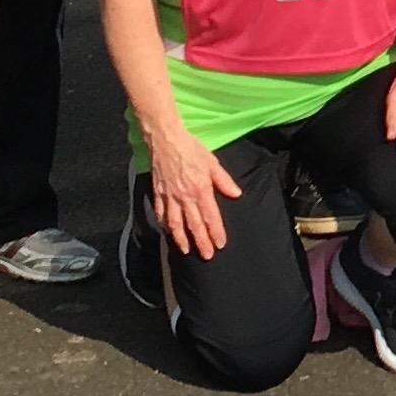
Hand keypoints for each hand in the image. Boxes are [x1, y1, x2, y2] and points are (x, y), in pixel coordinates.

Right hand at [146, 128, 242, 259]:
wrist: (166, 140)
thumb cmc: (191, 149)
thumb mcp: (212, 162)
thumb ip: (224, 181)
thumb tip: (237, 194)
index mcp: (201, 189)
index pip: (210, 216)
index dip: (215, 232)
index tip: (220, 244)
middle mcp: (185, 197)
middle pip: (194, 224)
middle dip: (201, 242)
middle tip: (206, 256)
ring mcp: (169, 196)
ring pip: (175, 223)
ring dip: (181, 239)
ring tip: (186, 250)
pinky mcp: (158, 193)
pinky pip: (160, 213)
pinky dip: (163, 225)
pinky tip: (167, 232)